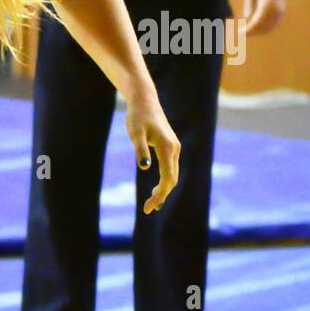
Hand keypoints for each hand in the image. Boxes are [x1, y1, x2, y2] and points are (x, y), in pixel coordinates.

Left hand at [125, 92, 179, 214]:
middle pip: (172, 179)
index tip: (149, 207)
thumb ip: (140, 150)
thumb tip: (144, 167)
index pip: (168, 177)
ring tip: (151, 204)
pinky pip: (171, 168)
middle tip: (148, 209)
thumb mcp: (135, 133)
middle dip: (161, 195)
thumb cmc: (137, 116)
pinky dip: (165, 181)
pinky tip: (156, 189)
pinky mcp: (170, 147)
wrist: (144, 101)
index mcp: (167, 147)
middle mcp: (174, 149)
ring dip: (163, 190)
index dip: (160, 194)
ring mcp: (174, 148)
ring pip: (173, 174)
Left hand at [242, 0, 286, 34]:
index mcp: (267, 3)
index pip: (257, 21)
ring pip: (269, 27)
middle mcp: (276, 9)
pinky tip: (256, 29)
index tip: (240, 32)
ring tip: (247, 31)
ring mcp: (280, 11)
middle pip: (263, 26)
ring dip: (258, 32)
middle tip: (241, 33)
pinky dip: (264, 29)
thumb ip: (248, 4)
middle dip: (252, 32)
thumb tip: (246, 18)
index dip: (249, 29)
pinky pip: (273, 24)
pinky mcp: (282, 13)